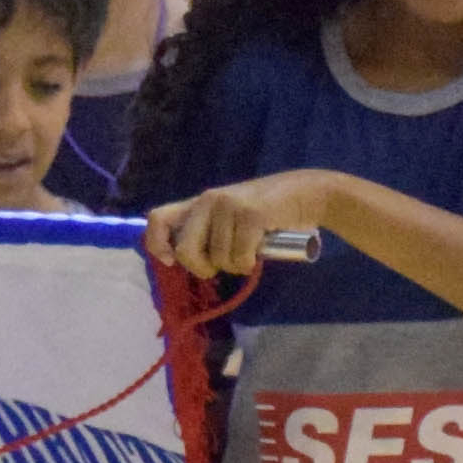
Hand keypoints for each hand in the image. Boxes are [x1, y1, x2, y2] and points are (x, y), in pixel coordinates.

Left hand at [147, 172, 336, 278]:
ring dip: (236, 265)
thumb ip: (206, 231)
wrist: (306, 194)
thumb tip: (182, 259)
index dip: (157, 244)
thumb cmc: (265, 214)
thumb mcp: (228, 218)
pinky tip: (260, 251)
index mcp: (198, 202)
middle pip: (185, 251)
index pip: (157, 219)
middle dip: (203, 268)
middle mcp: (208, 200)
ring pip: (219, 259)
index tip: (171, 260)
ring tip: (250, 249)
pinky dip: (250, 263)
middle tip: (221, 265)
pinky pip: (240, 256)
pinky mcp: (250, 214)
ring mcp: (229, 205)